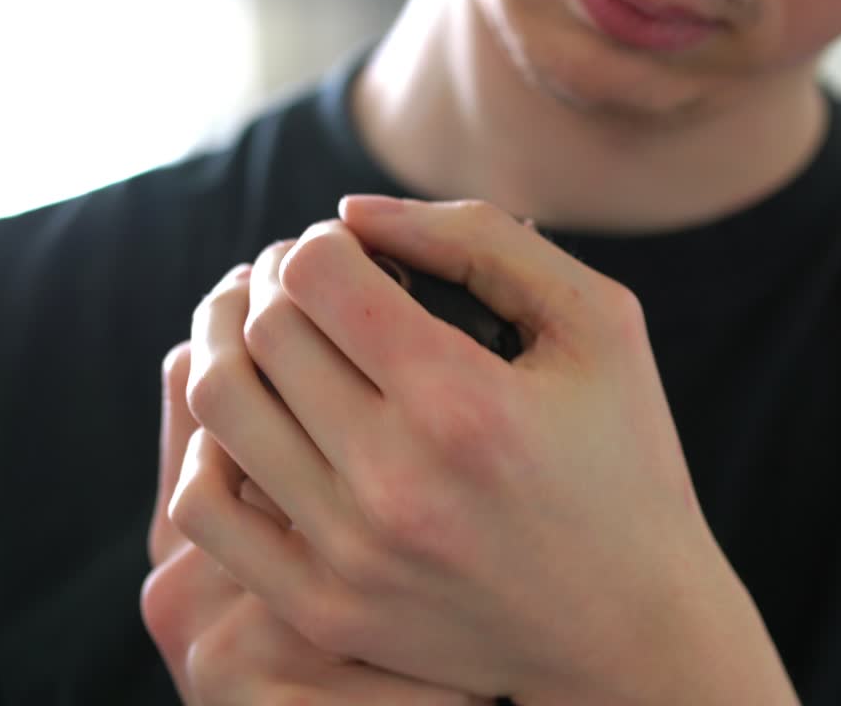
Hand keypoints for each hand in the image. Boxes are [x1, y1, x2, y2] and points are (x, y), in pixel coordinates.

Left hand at [172, 197, 798, 703]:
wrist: (634, 628)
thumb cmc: (626, 459)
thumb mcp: (598, 324)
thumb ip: (485, 241)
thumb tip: (355, 212)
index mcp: (465, 403)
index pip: (321, 274)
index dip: (322, 240)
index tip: (348, 250)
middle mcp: (395, 483)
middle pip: (265, 332)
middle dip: (273, 282)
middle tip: (306, 282)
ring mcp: (351, 557)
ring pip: (220, 408)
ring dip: (225, 344)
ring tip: (261, 331)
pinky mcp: (326, 610)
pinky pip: (206, 509)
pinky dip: (209, 445)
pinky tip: (254, 422)